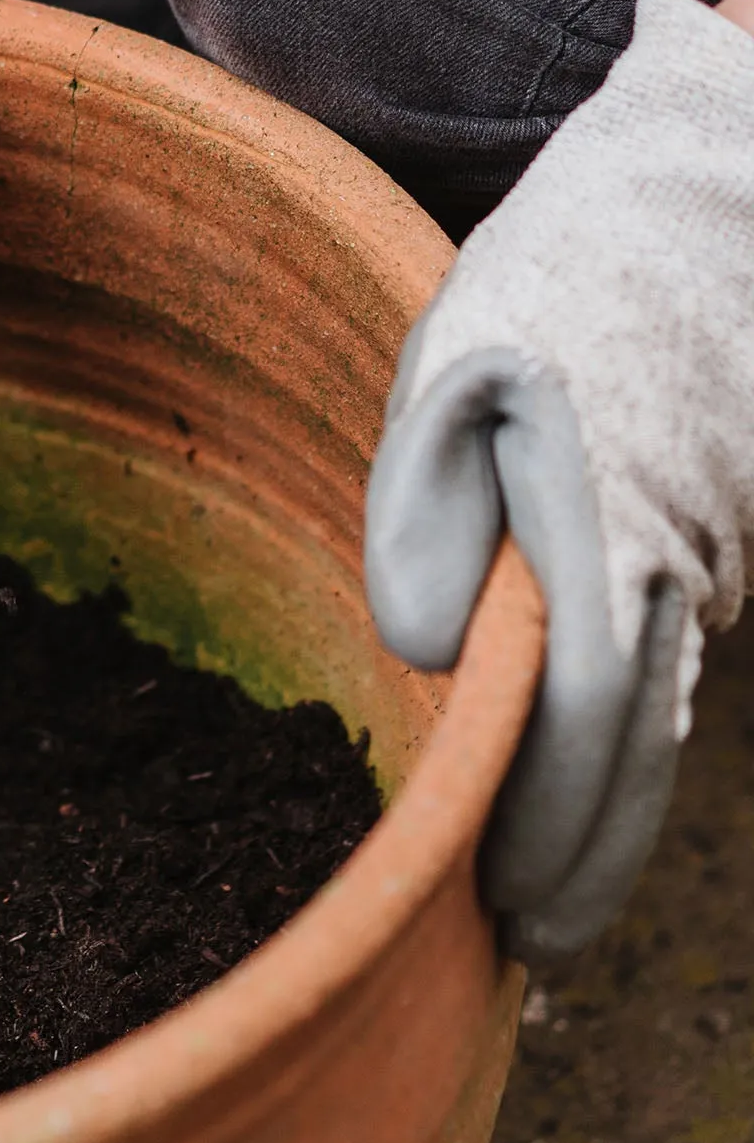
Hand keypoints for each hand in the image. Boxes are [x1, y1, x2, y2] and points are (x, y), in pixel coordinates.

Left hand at [366, 0, 753, 962]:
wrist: (697, 195)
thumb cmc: (552, 280)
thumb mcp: (450, 362)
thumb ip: (424, 499)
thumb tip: (425, 648)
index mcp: (608, 521)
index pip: (586, 716)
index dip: (551, 821)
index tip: (508, 905)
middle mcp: (684, 557)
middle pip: (643, 746)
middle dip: (590, 854)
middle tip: (538, 947)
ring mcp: (717, 550)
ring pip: (668, 714)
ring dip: (614, 810)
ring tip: (553, 901)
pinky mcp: (718, 535)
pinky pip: (676, 661)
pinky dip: (635, 738)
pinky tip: (591, 781)